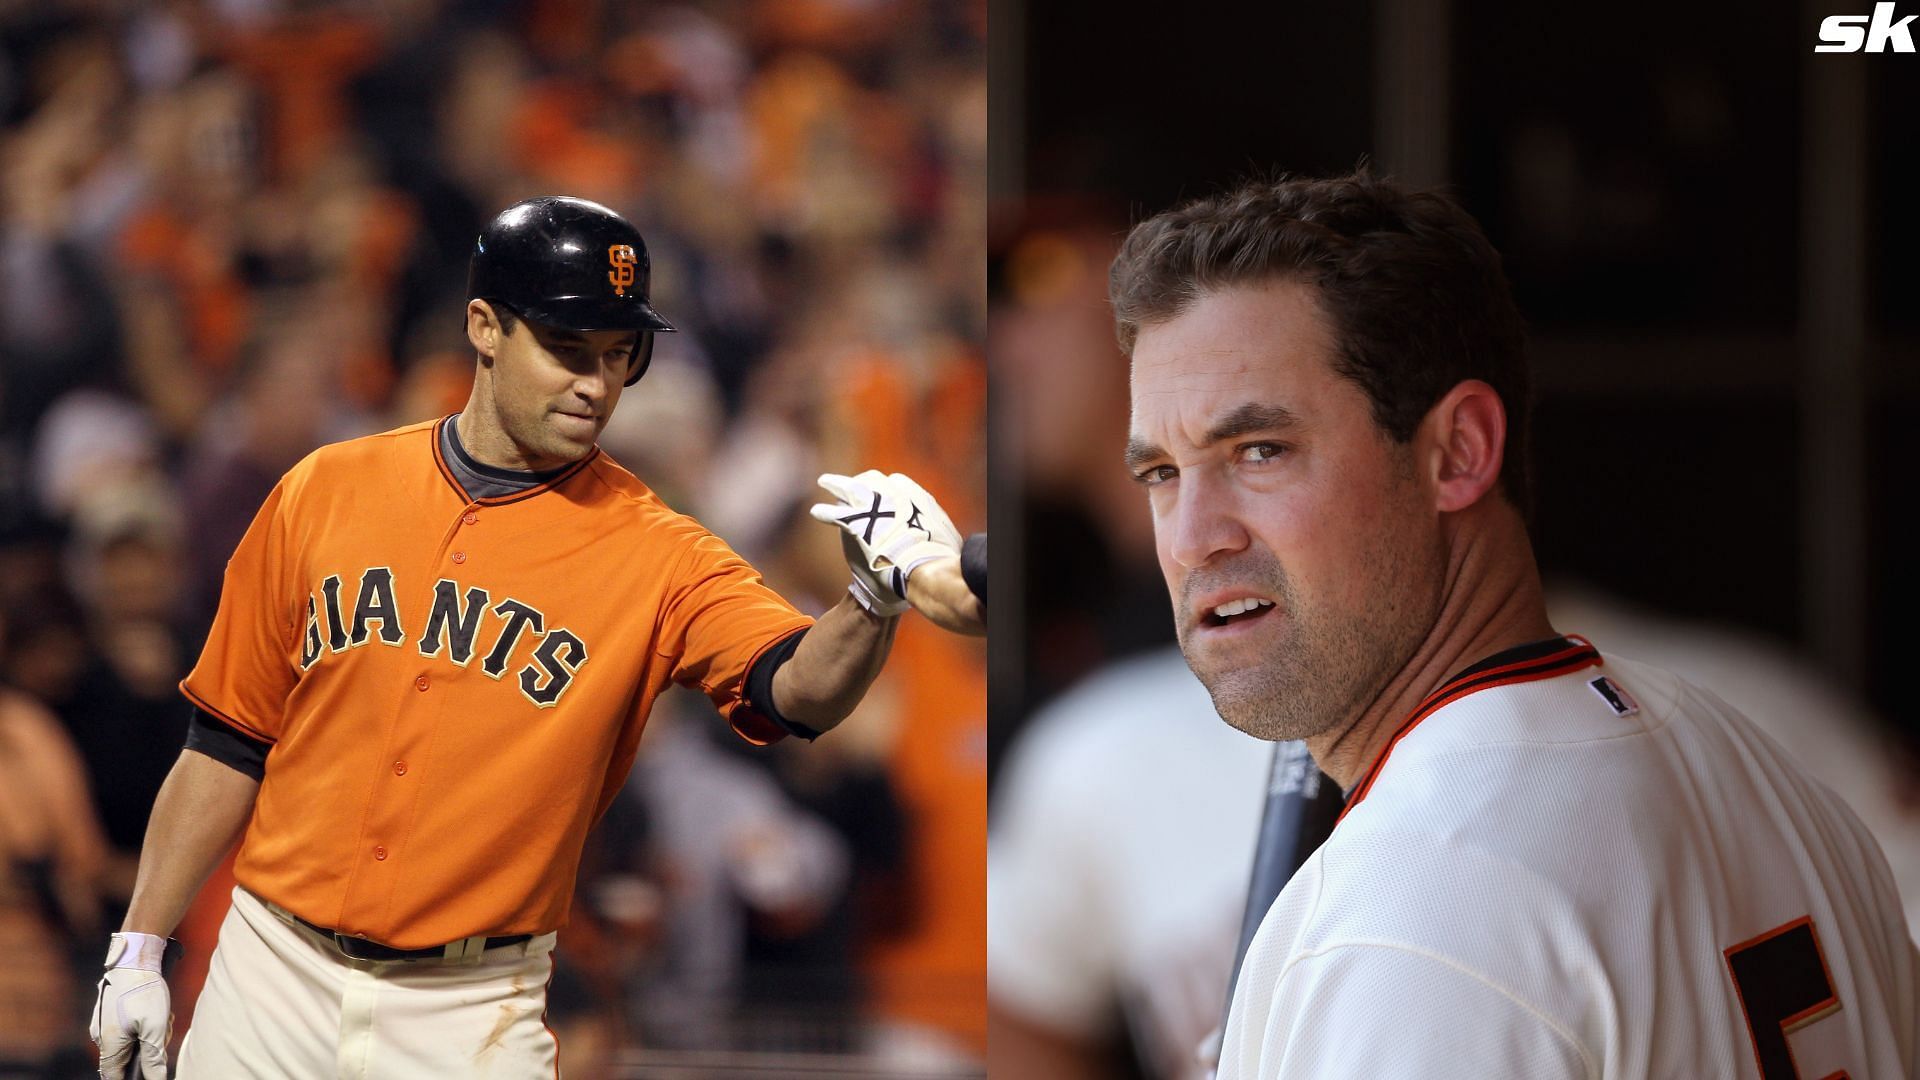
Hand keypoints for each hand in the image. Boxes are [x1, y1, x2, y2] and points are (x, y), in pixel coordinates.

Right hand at [91, 933, 173, 1078]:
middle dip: (147, 1050)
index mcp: (109, 1044)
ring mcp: (103, 1022)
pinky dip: (143, 1022)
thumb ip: (154, 1057)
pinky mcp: (109, 1011)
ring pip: (129, 1040)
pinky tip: (155, 1009)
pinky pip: (127, 1026)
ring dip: (148, 1033)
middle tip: (165, 1033)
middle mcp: (101, 1035)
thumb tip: (156, 1078)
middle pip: (125, 1057)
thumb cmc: (144, 992)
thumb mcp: (156, 1027)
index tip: (147, 1073)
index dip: (129, 1078)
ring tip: (164, 1017)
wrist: (135, 958)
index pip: (114, 1075)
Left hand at [809, 470, 961, 615]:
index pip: (896, 483)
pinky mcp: (856, 523)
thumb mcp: (946, 538)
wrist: (923, 570)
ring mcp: (873, 506)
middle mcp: (893, 494)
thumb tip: (940, 536)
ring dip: (836, 484)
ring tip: (826, 482)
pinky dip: (824, 513)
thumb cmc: (938, 561)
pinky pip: (836, 514)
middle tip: (853, 487)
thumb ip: (937, 530)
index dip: (886, 490)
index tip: (880, 495)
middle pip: (872, 479)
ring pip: (850, 488)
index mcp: (915, 496)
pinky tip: (817, 512)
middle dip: (861, 482)